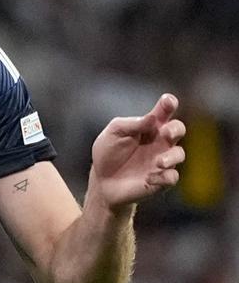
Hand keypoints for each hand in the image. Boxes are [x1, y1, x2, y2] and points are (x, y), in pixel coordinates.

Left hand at [88, 93, 185, 211]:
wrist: (103, 181)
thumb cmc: (108, 153)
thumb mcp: (113, 133)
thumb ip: (131, 124)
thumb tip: (151, 118)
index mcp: (148, 126)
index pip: (163, 111)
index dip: (168, 104)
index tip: (168, 101)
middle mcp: (159, 141)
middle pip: (178, 129)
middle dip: (176, 129)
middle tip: (166, 133)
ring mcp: (162, 160)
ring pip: (180, 154)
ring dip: (171, 157)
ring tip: (158, 163)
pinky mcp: (162, 179)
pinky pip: (172, 177)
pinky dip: (164, 177)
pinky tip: (148, 178)